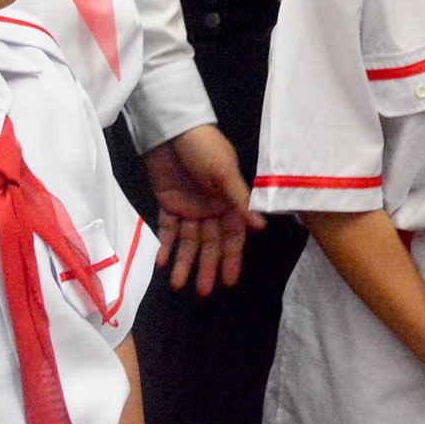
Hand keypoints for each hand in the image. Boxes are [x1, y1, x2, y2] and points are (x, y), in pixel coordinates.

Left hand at [141, 124, 264, 296]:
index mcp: (229, 202)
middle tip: (202, 293)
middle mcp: (211, 209)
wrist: (172, 130)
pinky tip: (162, 263)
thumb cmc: (204, 149)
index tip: (229, 282)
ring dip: (184, 262)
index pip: (233, 236)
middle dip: (207, 267)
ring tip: (177, 286)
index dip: (231, 259)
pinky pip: (168, 229)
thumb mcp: (224, 172)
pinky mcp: (169, 204)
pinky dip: (165, 245)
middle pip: (210, 244)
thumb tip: (262, 227)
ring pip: (188, 241)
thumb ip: (240, 200)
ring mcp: (189, 208)